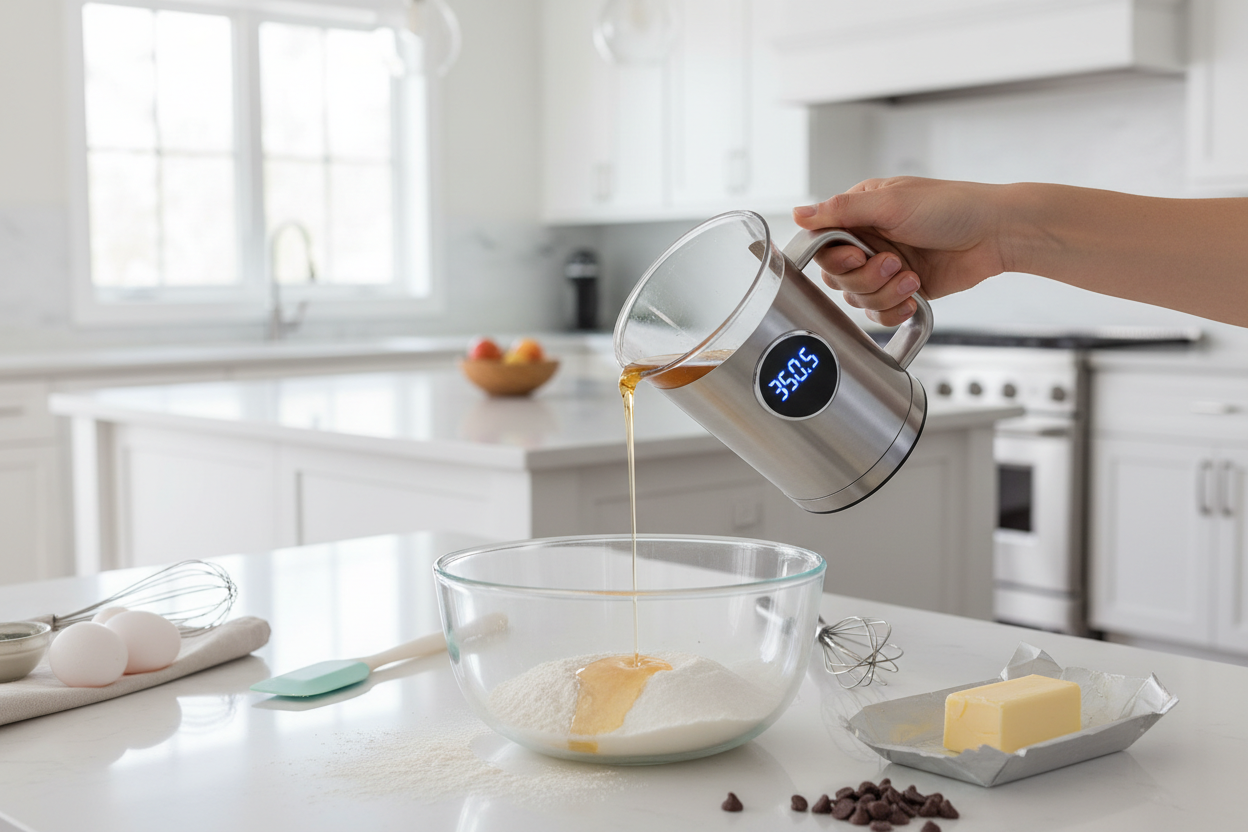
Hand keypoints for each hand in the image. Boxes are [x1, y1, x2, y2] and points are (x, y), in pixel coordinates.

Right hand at [793, 177, 1011, 326]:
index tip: (854, 256)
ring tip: (910, 276)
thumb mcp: (890, 203)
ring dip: (884, 292)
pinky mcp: (902, 290)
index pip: (823, 244)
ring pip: (858, 298)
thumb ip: (841, 211)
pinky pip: (879, 314)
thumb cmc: (951, 207)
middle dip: (864, 277)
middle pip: (837, 277)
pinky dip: (894, 310)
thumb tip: (798, 213)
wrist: (994, 234)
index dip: (834, 258)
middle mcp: (868, 241)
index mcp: (860, 214)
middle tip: (892, 262)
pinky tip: (913, 295)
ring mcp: (885, 268)